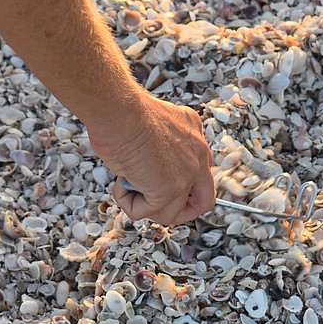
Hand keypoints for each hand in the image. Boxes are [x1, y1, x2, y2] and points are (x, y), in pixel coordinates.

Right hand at [88, 93, 214, 224]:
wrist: (119, 110)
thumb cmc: (125, 112)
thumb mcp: (153, 128)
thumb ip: (161, 149)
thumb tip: (146, 168)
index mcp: (194, 136)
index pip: (200, 172)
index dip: (179, 184)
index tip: (158, 181)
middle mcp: (198, 155)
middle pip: (203, 199)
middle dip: (178, 209)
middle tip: (152, 202)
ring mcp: (187, 175)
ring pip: (173, 213)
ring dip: (145, 206)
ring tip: (127, 185)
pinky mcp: (169, 189)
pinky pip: (147, 212)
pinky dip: (128, 204)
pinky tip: (120, 184)